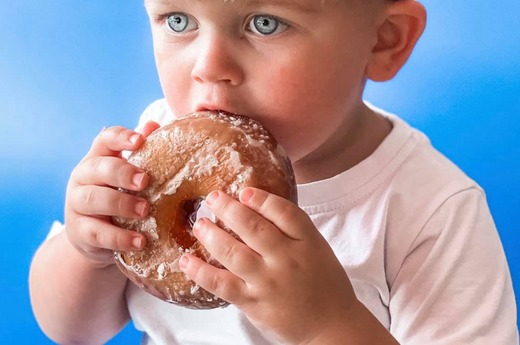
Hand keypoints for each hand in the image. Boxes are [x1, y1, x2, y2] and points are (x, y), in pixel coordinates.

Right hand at [64, 121, 159, 267]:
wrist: (94, 237)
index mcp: (98, 157)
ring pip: (94, 200)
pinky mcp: (78, 231)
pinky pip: (97, 233)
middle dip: (122, 172)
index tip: (139, 141)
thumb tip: (153, 125)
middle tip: (145, 181)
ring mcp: (76, 204)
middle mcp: (82, 177)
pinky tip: (139, 241)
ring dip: (122, 205)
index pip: (106, 139)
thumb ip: (142, 151)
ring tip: (145, 211)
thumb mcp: (129, 174)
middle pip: (98, 168)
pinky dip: (119, 237)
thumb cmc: (119, 195)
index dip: (121, 137)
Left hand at [179, 188, 361, 344]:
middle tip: (212, 198)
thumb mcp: (316, 246)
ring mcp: (268, 282)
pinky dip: (201, 271)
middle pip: (254, 228)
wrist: (332, 327)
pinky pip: (222, 284)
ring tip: (199, 224)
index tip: (245, 191)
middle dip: (229, 209)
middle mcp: (287, 259)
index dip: (262, 199)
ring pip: (234, 253)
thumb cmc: (323, 282)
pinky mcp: (253, 303)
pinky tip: (187, 260)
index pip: (284, 212)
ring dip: (211, 235)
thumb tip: (255, 201)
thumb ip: (291, 227)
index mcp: (307, 241)